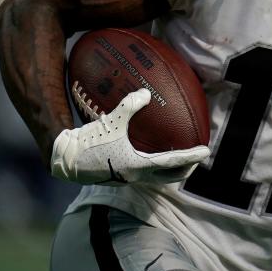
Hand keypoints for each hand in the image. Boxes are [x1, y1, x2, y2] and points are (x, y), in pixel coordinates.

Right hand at [51, 88, 210, 184]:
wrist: (65, 160)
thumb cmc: (88, 141)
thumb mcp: (111, 121)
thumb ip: (130, 105)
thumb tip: (146, 92)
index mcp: (138, 165)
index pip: (173, 162)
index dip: (192, 156)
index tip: (206, 151)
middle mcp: (136, 176)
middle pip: (171, 177)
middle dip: (187, 169)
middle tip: (198, 158)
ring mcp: (129, 178)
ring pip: (159, 178)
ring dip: (173, 170)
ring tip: (181, 158)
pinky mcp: (121, 176)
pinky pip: (147, 173)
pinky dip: (157, 167)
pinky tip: (154, 154)